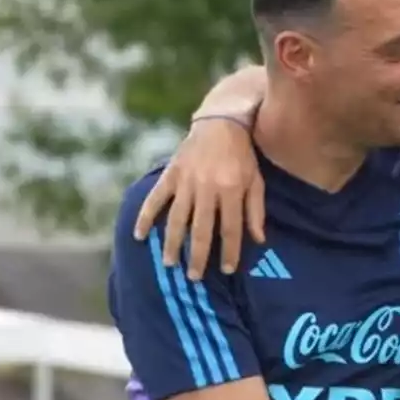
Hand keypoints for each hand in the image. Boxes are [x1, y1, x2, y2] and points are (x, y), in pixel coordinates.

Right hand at [134, 118, 264, 279]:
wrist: (221, 123)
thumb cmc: (242, 155)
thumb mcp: (256, 180)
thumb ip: (256, 210)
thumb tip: (259, 240)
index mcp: (232, 190)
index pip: (230, 229)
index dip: (229, 251)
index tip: (226, 269)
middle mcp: (208, 188)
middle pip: (202, 230)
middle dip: (198, 256)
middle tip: (193, 277)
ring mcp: (187, 182)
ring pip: (178, 219)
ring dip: (173, 243)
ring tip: (170, 264)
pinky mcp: (171, 174)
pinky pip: (156, 198)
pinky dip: (146, 216)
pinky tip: (140, 235)